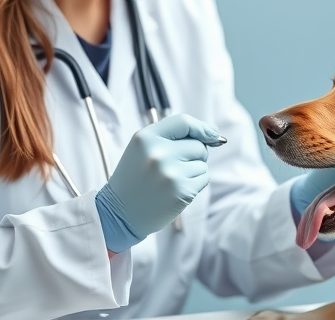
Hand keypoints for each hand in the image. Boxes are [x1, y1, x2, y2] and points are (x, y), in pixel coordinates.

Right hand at [95, 114, 225, 252]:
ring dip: (193, 171)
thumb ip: (173, 136)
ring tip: (170, 180)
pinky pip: (204, 178)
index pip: (184, 122)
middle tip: (173, 167)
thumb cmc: (136, 178)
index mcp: (146, 137)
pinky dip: (195, 184)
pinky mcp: (182, 191)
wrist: (119, 213)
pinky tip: (176, 190)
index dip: (202, 128)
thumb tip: (215, 135)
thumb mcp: (143, 148)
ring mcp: (171, 172)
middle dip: (194, 155)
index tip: (213, 135)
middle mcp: (158, 152)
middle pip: (198, 145)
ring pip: (202, 163)